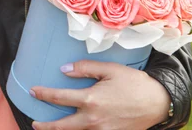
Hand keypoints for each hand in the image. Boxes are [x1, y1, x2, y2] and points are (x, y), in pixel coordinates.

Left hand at [30, 60, 170, 129]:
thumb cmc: (133, 82)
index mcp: (91, 100)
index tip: (33, 91)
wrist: (158, 102)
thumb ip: (85, 68)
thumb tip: (64, 70)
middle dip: (46, 126)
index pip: (59, 98)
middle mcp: (93, 119)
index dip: (43, 94)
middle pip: (62, 126)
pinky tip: (76, 128)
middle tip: (34, 123)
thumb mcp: (109, 69)